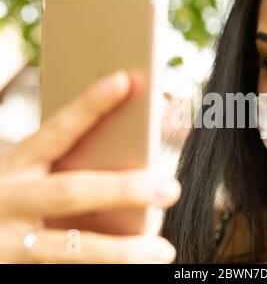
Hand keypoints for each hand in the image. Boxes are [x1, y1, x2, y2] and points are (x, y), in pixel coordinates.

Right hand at [0, 71, 180, 262]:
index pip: (56, 132)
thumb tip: (133, 166)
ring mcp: (9, 243)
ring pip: (72, 248)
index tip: (125, 80)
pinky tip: (138, 266)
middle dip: (124, 190)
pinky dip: (104, 268)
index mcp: (13, 167)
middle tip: (171, 189)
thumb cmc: (8, 199)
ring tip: (163, 250)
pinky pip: (66, 269)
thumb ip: (64, 168)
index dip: (89, 106)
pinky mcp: (15, 270)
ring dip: (123, 251)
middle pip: (72, 192)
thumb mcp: (24, 175)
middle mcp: (8, 201)